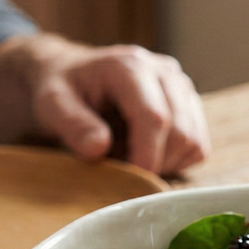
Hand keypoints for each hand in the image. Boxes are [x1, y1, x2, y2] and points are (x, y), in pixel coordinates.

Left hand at [0, 34, 209, 175]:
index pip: (155, 117)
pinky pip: (197, 148)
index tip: (129, 181)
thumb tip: (97, 148)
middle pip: (181, 133)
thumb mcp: (51, 104)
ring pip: (194, 143)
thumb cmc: (60, 90)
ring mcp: (182, 87)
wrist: (71, 76)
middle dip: (153, 161)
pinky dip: (173, 159)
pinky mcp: (191, 105)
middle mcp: (165, 72)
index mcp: (131, 66)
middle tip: (118, 164)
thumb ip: (72, 123)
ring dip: (164, 161)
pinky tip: (143, 149)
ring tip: (127, 152)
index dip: (146, 156)